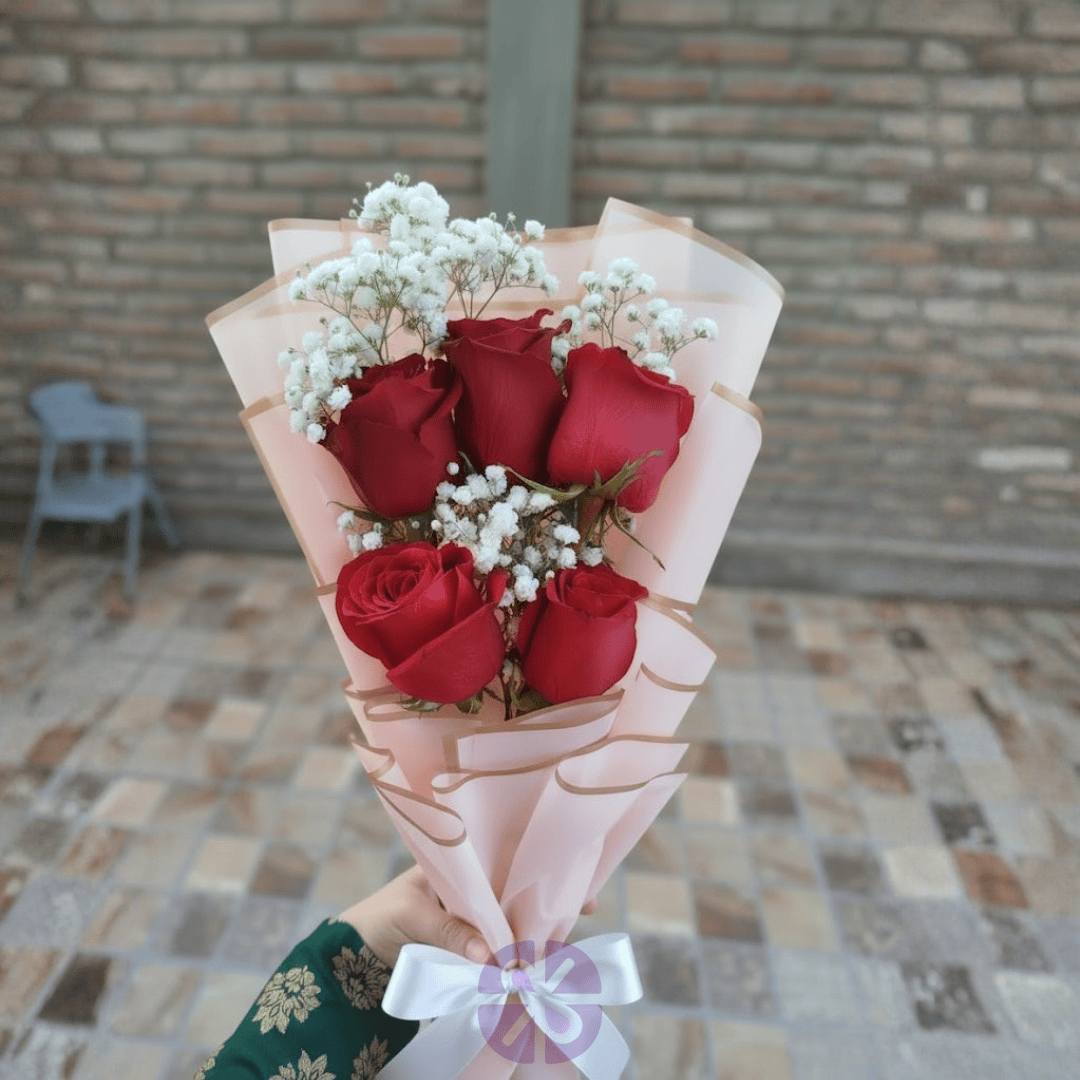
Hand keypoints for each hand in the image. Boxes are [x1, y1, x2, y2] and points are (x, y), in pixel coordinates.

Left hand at [338, 864, 599, 968]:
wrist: (353, 954)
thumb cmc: (380, 917)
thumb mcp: (411, 915)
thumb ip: (449, 931)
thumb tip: (492, 955)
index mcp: (460, 863)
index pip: (506, 856)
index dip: (537, 862)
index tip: (572, 874)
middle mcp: (474, 886)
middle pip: (518, 888)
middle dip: (548, 898)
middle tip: (583, 907)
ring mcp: (475, 916)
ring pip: (515, 918)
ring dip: (538, 930)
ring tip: (566, 939)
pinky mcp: (472, 946)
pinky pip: (503, 947)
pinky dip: (520, 955)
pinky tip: (539, 963)